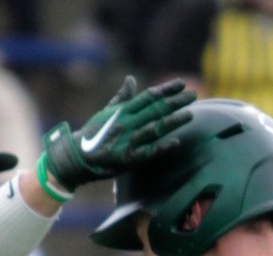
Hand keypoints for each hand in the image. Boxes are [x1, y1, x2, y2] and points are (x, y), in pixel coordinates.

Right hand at [42, 75, 194, 191]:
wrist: (77, 156)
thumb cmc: (93, 133)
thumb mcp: (106, 112)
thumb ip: (122, 97)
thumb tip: (131, 79)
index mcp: (122, 111)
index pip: (148, 96)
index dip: (166, 90)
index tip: (182, 84)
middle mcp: (127, 123)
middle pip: (155, 110)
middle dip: (176, 102)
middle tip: (194, 95)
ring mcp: (128, 140)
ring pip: (154, 128)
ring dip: (173, 121)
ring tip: (190, 114)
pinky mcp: (128, 158)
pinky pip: (148, 152)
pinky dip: (162, 147)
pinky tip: (176, 142)